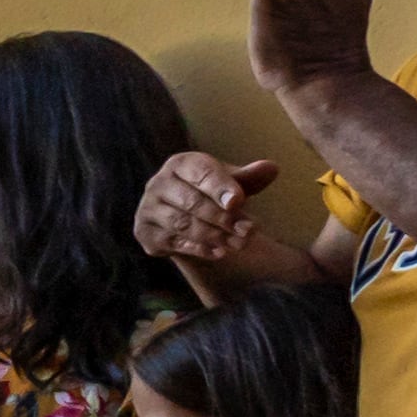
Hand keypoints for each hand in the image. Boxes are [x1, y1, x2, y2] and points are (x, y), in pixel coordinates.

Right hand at [136, 147, 280, 266]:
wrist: (184, 215)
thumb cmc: (212, 194)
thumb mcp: (232, 184)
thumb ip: (249, 178)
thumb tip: (272, 168)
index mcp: (180, 164)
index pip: (200, 173)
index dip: (220, 187)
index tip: (238, 202)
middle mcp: (158, 183)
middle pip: (192, 202)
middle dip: (223, 218)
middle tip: (249, 231)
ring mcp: (148, 208)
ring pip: (183, 224)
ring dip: (214, 235)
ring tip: (239, 244)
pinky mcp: (145, 232)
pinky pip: (173, 242)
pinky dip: (198, 248)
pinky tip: (219, 252)